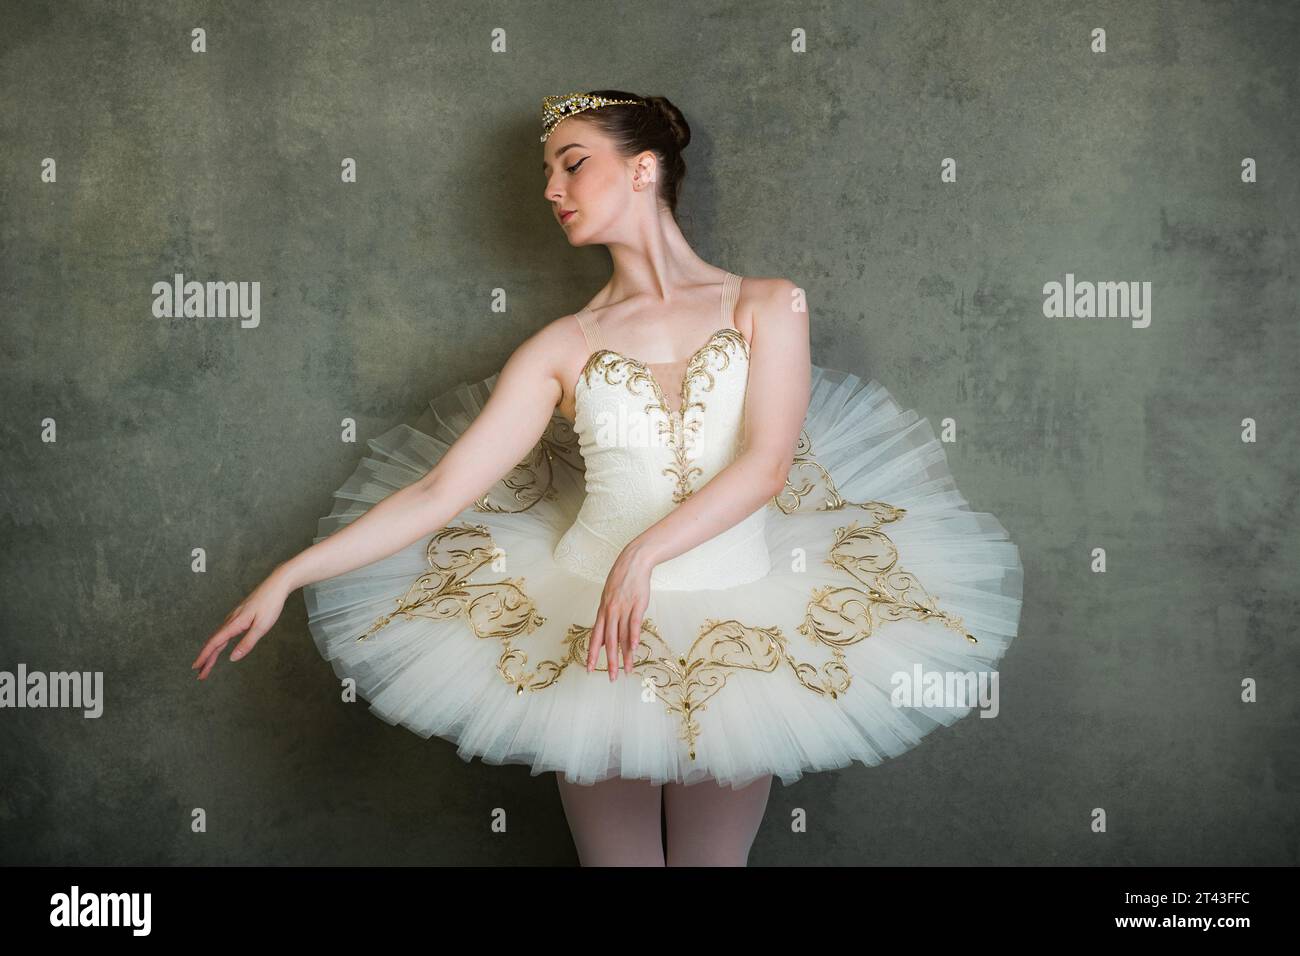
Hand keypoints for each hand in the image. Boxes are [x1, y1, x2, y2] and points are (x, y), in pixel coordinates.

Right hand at [192, 568, 291, 678]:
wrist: (276, 585)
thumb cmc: (270, 605)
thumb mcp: (261, 626)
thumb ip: (247, 643)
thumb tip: (232, 658)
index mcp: (234, 623)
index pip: (215, 643)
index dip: (204, 656)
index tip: (196, 667)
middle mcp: (230, 620)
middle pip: (214, 643)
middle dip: (206, 659)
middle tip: (200, 675)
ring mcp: (234, 617)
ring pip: (218, 638)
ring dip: (211, 652)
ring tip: (206, 665)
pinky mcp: (239, 616)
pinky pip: (224, 632)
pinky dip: (218, 643)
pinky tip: (219, 647)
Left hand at [586, 541, 654, 681]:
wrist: (633, 562)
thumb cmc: (621, 582)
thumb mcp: (607, 600)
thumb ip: (605, 620)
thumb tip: (600, 640)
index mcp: (603, 612)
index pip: (595, 637)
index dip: (592, 654)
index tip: (590, 670)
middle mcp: (611, 612)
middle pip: (609, 641)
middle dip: (609, 661)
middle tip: (612, 678)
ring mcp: (623, 608)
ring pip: (622, 636)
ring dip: (625, 655)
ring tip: (627, 670)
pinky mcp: (637, 604)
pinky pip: (634, 622)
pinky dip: (634, 635)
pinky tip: (634, 647)